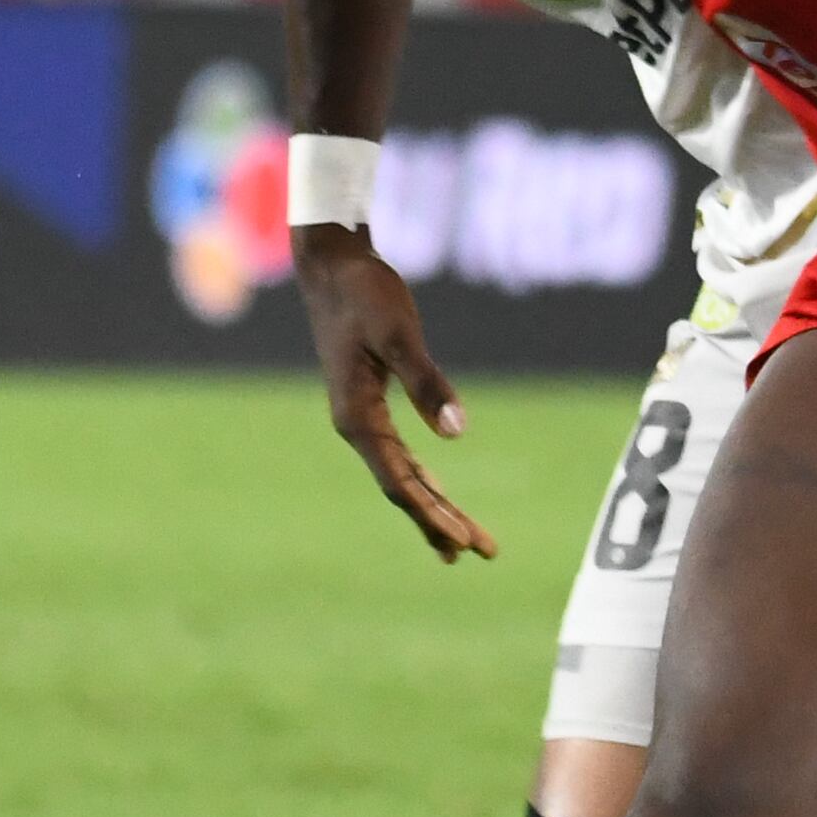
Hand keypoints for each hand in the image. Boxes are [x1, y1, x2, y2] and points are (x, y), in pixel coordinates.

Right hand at [296, 226, 496, 562]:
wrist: (332, 265)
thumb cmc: (366, 294)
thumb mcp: (399, 334)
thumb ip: (427, 383)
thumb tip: (457, 434)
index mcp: (358, 418)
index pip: (400, 482)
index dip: (433, 513)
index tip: (463, 541)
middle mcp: (356, 425)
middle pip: (403, 488)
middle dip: (442, 521)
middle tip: (483, 552)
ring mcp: (361, 417)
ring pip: (402, 475)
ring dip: (435, 505)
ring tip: (464, 542)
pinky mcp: (370, 403)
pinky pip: (399, 455)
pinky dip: (422, 479)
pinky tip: (438, 492)